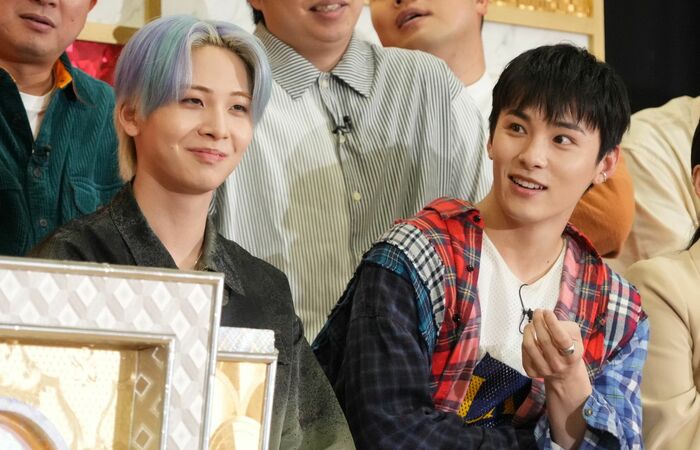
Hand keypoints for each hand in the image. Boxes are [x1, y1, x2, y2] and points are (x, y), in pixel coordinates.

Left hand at [522, 309, 591, 448]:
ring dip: (528, 331)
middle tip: (537, 312)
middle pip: (542, 340)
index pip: (559, 337)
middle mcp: (558, 364)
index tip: (546, 310)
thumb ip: (566, 329)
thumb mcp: (577, 342)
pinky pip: (524, 357)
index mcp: (572, 355)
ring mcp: (545, 371)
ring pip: (530, 347)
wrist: (570, 384)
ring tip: (531, 323)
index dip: (551, 321)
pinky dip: (524, 346)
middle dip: (537, 323)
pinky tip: (529, 339)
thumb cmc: (573, 357)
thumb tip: (550, 316)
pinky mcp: (534, 375)